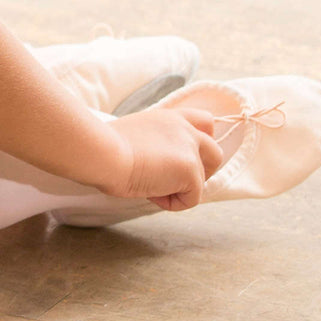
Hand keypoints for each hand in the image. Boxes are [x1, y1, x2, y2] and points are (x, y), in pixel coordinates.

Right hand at [98, 107, 225, 210]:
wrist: (105, 153)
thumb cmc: (107, 147)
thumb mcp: (136, 134)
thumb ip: (156, 142)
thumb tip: (157, 164)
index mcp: (169, 117)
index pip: (205, 121)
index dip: (202, 141)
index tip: (182, 155)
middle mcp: (184, 129)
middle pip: (214, 153)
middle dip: (201, 172)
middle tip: (171, 180)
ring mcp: (190, 148)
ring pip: (203, 180)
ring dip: (183, 188)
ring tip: (154, 186)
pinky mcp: (191, 170)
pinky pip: (191, 199)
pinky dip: (172, 203)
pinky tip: (150, 193)